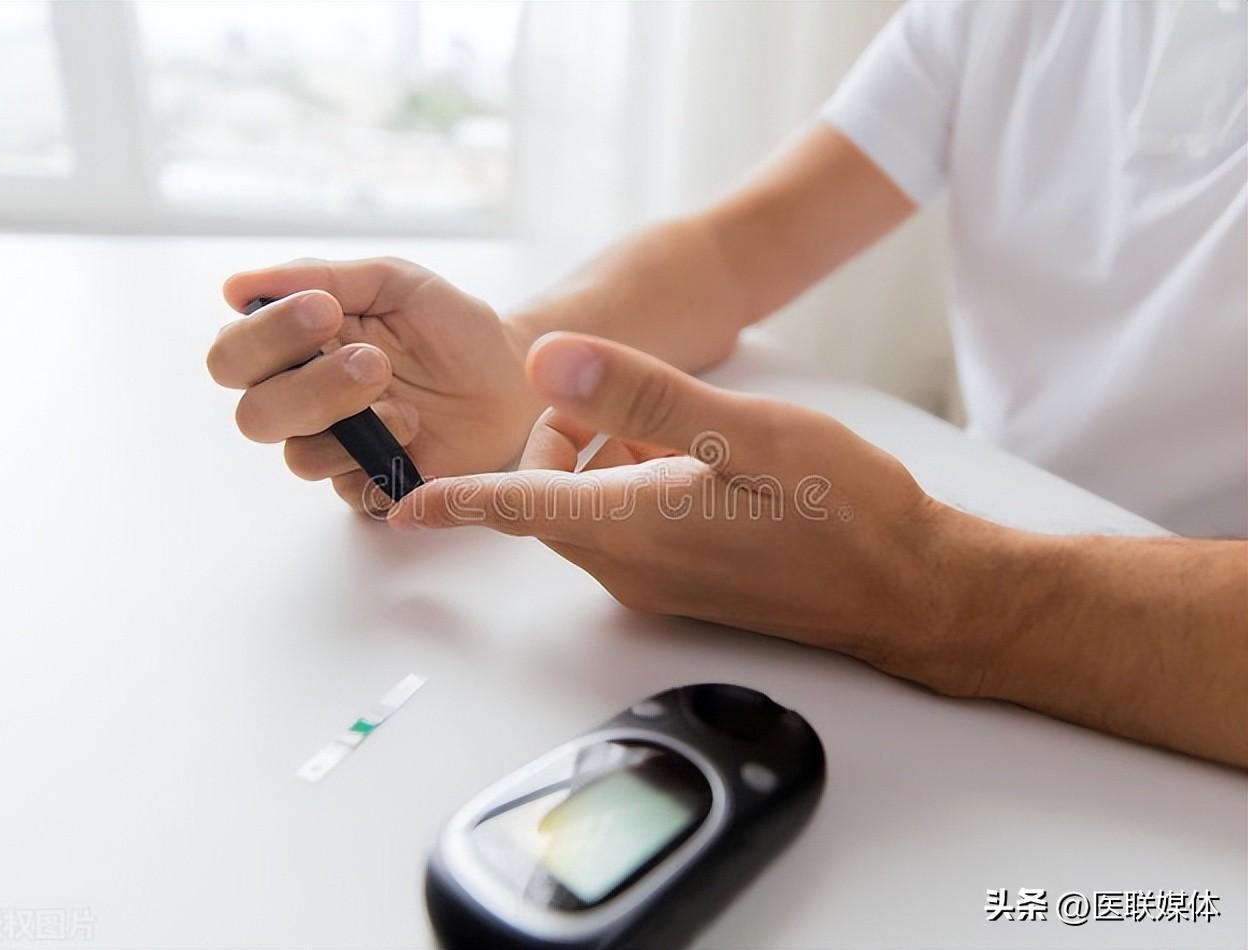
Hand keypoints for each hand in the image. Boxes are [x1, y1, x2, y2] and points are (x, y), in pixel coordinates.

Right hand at [207, 258, 542, 509]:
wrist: (513, 378)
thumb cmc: (451, 326)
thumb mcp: (394, 283)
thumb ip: (322, 278)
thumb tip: (237, 286)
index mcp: (295, 349)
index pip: (233, 355)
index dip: (265, 337)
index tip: (324, 310)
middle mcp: (303, 401)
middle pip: (254, 416)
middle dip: (310, 388)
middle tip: (373, 361)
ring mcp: (336, 448)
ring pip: (298, 457)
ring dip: (354, 426)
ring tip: (409, 407)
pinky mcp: (371, 485)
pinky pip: (349, 491)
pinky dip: (380, 465)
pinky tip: (416, 438)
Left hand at [390, 332, 993, 694]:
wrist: (907, 587)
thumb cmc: (843, 511)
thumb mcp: (745, 432)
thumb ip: (641, 396)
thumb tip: (549, 360)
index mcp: (635, 526)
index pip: (516, 509)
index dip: (455, 500)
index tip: (399, 503)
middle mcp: (630, 566)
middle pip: (548, 497)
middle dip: (563, 438)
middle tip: (626, 394)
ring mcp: (655, 582)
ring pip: (586, 507)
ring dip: (606, 456)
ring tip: (681, 426)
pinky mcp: (680, 583)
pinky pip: (623, 525)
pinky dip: (634, 482)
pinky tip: (699, 458)